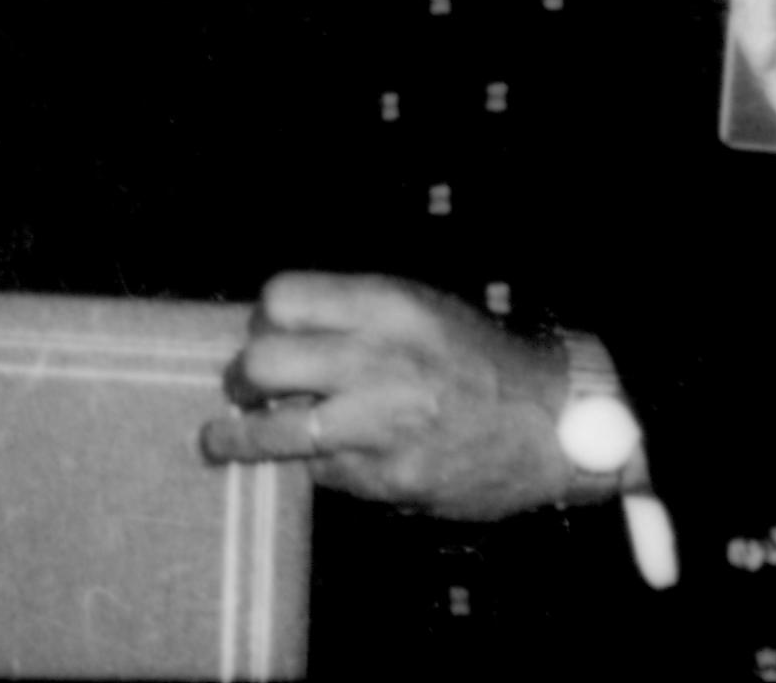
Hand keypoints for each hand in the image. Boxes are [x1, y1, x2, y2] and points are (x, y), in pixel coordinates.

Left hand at [197, 271, 580, 519]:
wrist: (555, 425)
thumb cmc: (475, 360)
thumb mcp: (417, 309)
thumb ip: (348, 316)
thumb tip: (269, 332)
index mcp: (385, 307)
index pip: (281, 299)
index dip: (263, 319)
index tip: (264, 335)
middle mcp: (377, 360)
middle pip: (262, 362)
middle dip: (242, 378)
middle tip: (242, 388)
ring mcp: (380, 423)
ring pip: (276, 431)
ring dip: (240, 438)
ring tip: (220, 440)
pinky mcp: (389, 477)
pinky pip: (320, 472)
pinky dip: (310, 468)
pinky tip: (313, 463)